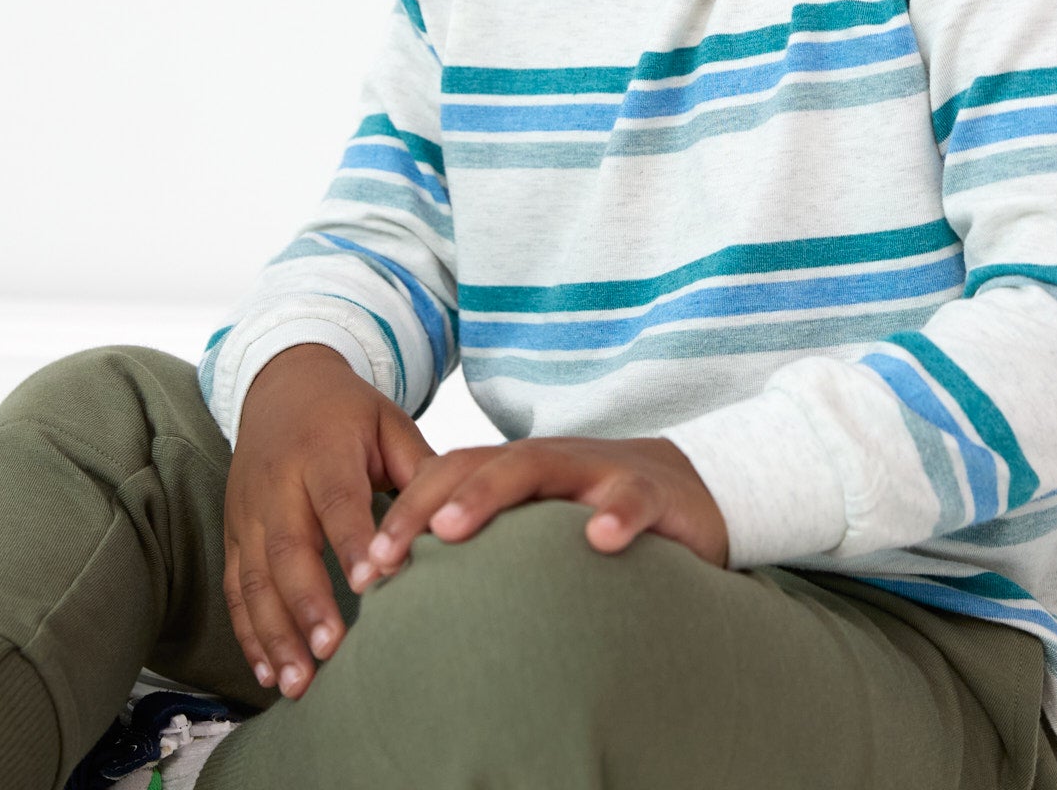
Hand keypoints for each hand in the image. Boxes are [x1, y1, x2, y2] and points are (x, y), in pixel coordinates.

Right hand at [224, 344, 436, 699]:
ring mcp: (250, 512)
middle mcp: (278, 482)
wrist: (282, 386)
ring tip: (298, 682)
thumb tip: (457, 515)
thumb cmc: (348, 411)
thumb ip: (420, 467)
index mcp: (323, 449)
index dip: (352, 540)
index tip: (372, 582)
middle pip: (288, 548)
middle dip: (308, 603)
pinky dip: (249, 633)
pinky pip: (235, 589)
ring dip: (274, 634)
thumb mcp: (389, 421)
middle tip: (332, 650)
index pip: (337, 498)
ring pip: (255, 579)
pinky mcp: (235, 534)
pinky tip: (268, 671)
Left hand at [350, 435, 729, 587]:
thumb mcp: (542, 525)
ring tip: (453, 526)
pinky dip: (617, 513)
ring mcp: (602, 471)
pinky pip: (633, 497)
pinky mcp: (654, 492)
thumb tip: (419, 593)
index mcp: (522, 471)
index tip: (365, 566)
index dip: (405, 510)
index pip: (451, 473)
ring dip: (492, 492)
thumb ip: (495, 542)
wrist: (691, 488)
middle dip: (427, 503)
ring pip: (543, 464)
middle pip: (482, 464)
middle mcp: (555, 462)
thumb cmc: (600, 511)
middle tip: (384, 552)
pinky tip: (599, 538)